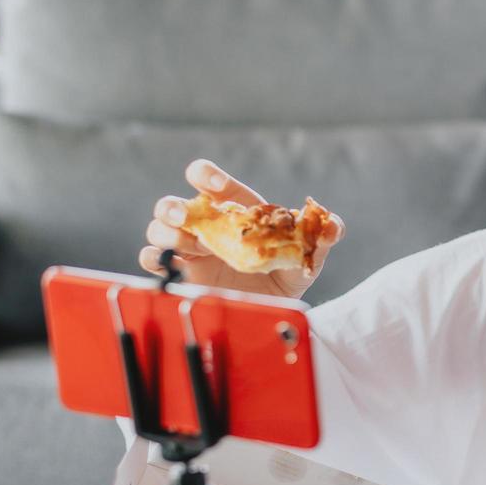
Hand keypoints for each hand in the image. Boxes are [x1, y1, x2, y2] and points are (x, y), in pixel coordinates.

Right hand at [139, 158, 343, 299]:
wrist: (276, 309)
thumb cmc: (286, 272)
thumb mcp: (307, 254)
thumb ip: (320, 237)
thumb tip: (333, 226)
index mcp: (234, 210)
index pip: (213, 183)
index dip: (208, 175)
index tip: (216, 184)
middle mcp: (207, 225)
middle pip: (174, 204)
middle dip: (173, 205)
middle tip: (184, 215)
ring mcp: (190, 249)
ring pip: (159, 230)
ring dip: (167, 233)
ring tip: (192, 246)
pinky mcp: (181, 273)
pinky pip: (152, 260)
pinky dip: (156, 260)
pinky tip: (173, 266)